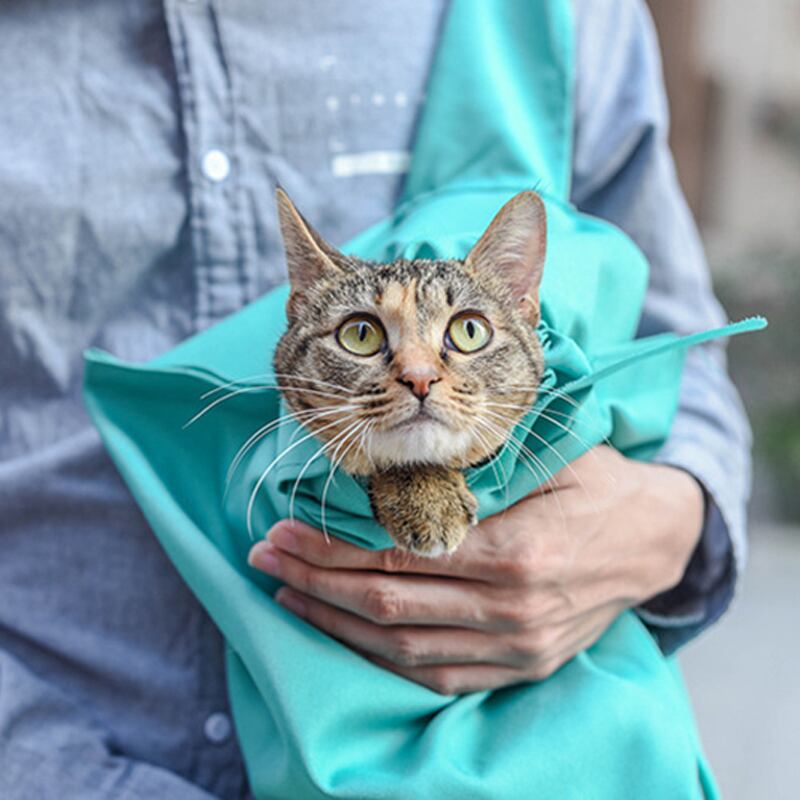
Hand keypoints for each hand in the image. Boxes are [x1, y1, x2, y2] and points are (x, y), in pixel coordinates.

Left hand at [248, 446, 703, 694]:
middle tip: (266, 559)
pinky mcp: (523, 665)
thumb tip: (391, 453)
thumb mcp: (548, 453)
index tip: (284, 531)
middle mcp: (513, 610)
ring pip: (405, 649)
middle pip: (389, 606)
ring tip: (287, 596)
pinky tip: (346, 635)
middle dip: (316, 583)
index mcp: (516, 551)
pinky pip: (438, 676)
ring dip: (337, 625)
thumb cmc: (594, 483)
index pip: (399, 557)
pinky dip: (383, 659)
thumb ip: (478, 460)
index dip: (334, 548)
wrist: (654, 538)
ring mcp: (518, 647)